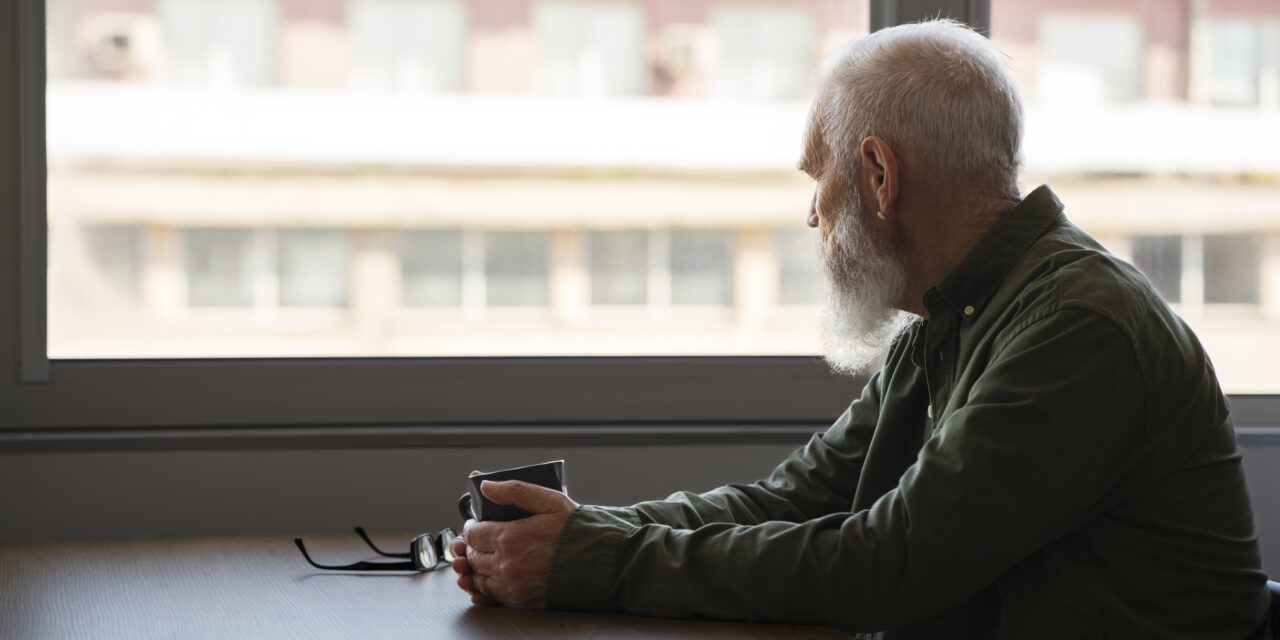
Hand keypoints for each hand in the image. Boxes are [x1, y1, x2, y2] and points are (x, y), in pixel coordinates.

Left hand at [452, 479, 577, 608]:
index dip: (471, 527)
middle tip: (479, 540)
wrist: (600, 563)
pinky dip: (484, 587)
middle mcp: (506, 563)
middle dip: (472, 547)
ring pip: (478, 577)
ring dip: (476, 567)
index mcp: (510, 537)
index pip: (473, 534)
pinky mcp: (520, 600)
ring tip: (484, 558)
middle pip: (473, 556)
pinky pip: (490, 596)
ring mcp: (512, 585)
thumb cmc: (577, 532)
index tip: (475, 525)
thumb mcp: (550, 501)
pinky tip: (490, 578)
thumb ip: (515, 491)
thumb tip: (486, 487)